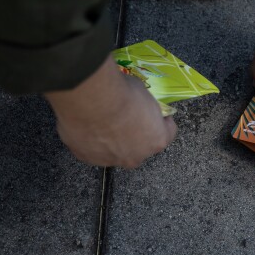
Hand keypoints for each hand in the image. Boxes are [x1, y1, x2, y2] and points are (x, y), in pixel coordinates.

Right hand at [44, 55, 176, 167]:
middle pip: (141, 148)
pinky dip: (92, 141)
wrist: (92, 100)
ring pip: (116, 152)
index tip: (158, 115)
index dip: (162, 122)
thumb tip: (138, 106)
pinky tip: (88, 126)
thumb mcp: (144, 95)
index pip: (168, 134)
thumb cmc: (124, 93)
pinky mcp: (87, 158)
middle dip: (137, 136)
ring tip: (103, 122)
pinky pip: (93, 150)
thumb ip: (144, 108)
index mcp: (156, 141)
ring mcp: (111, 160)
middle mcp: (136, 156)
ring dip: (113, 141)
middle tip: (127, 120)